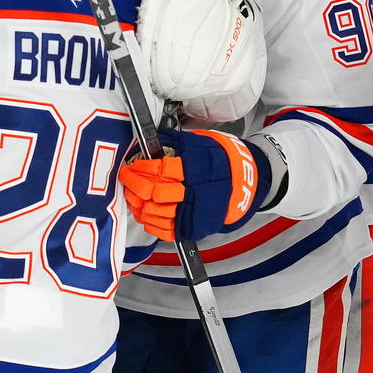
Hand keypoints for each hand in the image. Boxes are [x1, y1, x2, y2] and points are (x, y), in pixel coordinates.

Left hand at [119, 129, 270, 241]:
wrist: (245, 182)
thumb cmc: (219, 160)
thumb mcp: (200, 143)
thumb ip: (175, 143)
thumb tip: (151, 142)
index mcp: (196, 168)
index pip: (161, 169)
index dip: (141, 167)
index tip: (132, 165)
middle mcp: (194, 192)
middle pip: (155, 193)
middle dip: (135, 185)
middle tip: (127, 178)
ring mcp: (193, 212)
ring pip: (156, 213)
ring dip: (138, 204)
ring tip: (133, 195)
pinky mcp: (193, 228)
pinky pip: (164, 230)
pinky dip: (150, 222)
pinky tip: (144, 212)